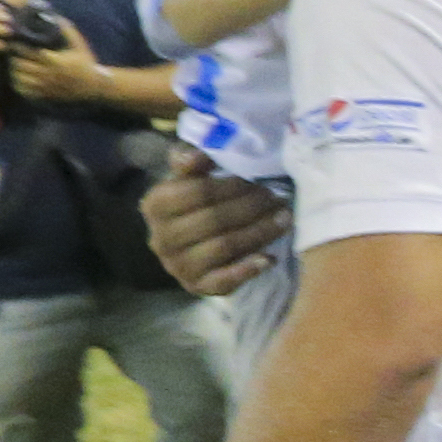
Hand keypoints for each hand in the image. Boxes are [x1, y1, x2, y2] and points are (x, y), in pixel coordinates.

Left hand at [8, 24, 108, 103]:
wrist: (94, 86)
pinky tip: (20, 78)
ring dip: (14, 70)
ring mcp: (46, 87)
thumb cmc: (85, 63)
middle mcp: (48, 74)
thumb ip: (67, 30)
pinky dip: (18, 84)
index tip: (15, 42)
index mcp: (54, 60)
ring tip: (15, 64)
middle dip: (13, 57)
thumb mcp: (79, 45)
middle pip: (20, 65)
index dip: (17, 46)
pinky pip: (25, 91)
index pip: (27, 52)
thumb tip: (55, 16)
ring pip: (20, 78)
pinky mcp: (46, 95)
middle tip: (11, 52)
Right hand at [142, 148, 284, 295]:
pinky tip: (269, 258)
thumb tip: (197, 154)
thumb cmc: (193, 204)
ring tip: (284, 219)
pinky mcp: (196, 286)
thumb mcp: (188, 179)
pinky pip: (223, 281)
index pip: (198, 192)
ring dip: (259, 233)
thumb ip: (191, 162)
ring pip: (224, 247)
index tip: (260, 180)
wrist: (186, 246)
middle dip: (252, 207)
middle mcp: (161, 238)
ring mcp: (177, 265)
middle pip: (214, 219)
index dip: (232, 185)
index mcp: (156, 205)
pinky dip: (248, 269)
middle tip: (279, 198)